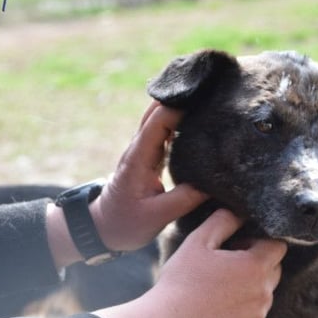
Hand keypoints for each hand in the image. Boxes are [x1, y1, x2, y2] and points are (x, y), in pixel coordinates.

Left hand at [90, 100, 206, 252]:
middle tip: (212, 88)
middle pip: (158, 109)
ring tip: (211, 99)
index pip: (159, 120)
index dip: (181, 105)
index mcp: (139, 157)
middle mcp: (140, 148)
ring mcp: (144, 150)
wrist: (102, 229)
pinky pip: (166, 132)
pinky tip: (201, 120)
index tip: (206, 98)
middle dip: (181, 96)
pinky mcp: (151, 157)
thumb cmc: (125, 224)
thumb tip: (215, 183)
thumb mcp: (156, 217)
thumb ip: (185, 199)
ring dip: (182, 106)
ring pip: (162, 118)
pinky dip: (182, 122)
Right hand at [94, 209, 287, 317]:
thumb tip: (239, 213)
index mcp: (256, 266)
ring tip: (219, 289)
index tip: (237, 246)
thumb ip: (223, 221)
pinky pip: (254, 316)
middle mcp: (264, 293)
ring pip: (263, 294)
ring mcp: (258, 316)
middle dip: (257, 264)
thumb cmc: (181, 280)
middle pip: (274, 270)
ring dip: (250, 288)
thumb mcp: (198, 241)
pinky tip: (218, 309)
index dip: (258, 242)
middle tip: (227, 266)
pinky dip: (242, 310)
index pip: (277, 246)